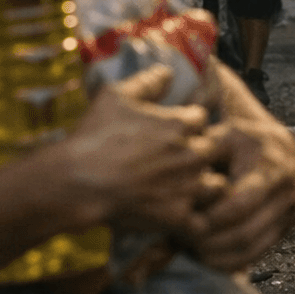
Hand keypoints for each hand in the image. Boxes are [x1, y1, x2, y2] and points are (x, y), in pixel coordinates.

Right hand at [56, 64, 218, 240]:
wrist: (76, 181)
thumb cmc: (94, 136)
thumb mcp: (116, 95)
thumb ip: (148, 81)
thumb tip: (168, 71)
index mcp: (182, 123)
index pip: (203, 117)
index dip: (190, 122)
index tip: (176, 129)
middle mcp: (192, 153)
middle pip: (217, 150)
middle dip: (203, 152)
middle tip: (183, 158)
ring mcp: (187, 186)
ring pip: (218, 185)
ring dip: (205, 185)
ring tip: (185, 187)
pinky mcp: (177, 215)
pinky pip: (202, 222)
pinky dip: (195, 220)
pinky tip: (180, 216)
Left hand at [186, 113, 294, 271]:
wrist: (270, 140)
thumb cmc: (235, 140)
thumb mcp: (218, 141)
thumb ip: (197, 165)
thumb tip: (178, 194)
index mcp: (270, 166)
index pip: (239, 205)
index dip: (209, 219)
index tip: (182, 222)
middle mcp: (286, 190)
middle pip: (245, 232)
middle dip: (209, 242)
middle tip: (181, 241)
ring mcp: (289, 208)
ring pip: (251, 247)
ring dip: (217, 255)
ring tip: (189, 249)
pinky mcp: (286, 223)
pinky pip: (257, 252)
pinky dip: (230, 261)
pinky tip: (205, 256)